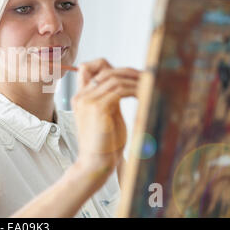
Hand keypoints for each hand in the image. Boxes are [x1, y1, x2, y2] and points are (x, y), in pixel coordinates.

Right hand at [70, 58, 139, 185]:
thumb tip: (123, 86)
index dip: (105, 66)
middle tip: (145, 77)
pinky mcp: (98, 107)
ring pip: (114, 78)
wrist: (95, 163)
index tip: (126, 75)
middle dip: (128, 71)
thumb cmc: (103, 144)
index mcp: (80, 97)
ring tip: (148, 85)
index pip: (87, 67)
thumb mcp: (106, 116)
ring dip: (135, 80)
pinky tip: (144, 96)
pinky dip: (135, 90)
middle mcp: (81, 96)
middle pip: (104, 68)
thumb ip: (109, 100)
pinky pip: (120, 90)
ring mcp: (88, 100)